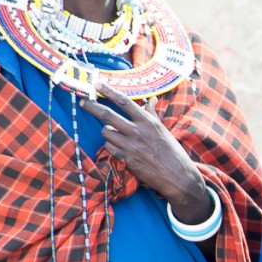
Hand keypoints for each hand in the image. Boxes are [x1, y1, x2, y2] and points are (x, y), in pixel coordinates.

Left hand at [85, 83, 212, 223]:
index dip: (108, 91)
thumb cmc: (172, 152)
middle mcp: (138, 131)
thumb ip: (152, 114)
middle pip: (108, 114)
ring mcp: (131, 146)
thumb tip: (151, 100)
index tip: (97, 84)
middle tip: (84, 102)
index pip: (124, 101)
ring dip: (107, 131)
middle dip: (92, 107)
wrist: (178, 176)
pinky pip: (109, 147)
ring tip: (114, 134)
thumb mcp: (163, 130)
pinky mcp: (127, 159)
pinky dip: (111, 146)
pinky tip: (119, 148)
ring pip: (106, 131)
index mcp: (148, 121)